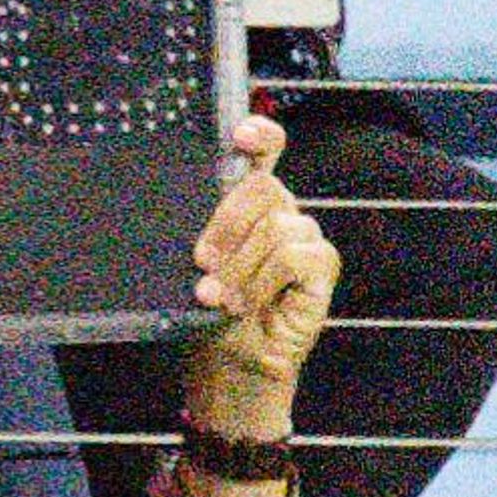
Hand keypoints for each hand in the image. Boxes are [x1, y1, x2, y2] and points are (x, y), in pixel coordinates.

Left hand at [184, 115, 335, 445]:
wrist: (228, 362)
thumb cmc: (207, 310)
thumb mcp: (193, 263)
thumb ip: (199, 230)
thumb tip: (174, 206)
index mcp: (249, 202)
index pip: (266, 149)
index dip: (261, 134)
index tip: (240, 134)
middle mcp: (282, 211)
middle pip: (263, 186)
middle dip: (226, 223)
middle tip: (201, 262)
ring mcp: (306, 237)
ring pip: (275, 227)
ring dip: (238, 267)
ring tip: (216, 298)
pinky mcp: (323, 266)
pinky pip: (294, 255)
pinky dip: (262, 281)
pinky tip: (244, 304)